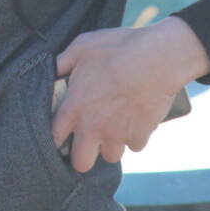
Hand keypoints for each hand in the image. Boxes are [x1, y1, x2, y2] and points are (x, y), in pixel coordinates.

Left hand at [51, 17, 209, 172]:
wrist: (158, 58)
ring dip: (112, 144)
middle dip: (84, 155)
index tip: (64, 135)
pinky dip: (135, 136)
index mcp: (74, 108)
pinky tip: (136, 118)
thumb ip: (62, 62)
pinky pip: (135, 145)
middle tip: (91, 141)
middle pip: (81, 163)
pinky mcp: (140, 137)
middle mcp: (92, 128)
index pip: (54, 138)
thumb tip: (51, 70)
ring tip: (116, 124)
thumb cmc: (118, 49)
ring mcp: (117, 135)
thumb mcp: (82, 46)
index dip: (57, 138)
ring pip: (111, 156)